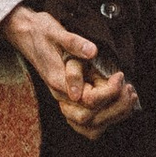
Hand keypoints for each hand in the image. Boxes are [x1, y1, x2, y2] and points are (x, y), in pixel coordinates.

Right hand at [4, 4, 139, 134]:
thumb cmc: (41, 32)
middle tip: (129, 88)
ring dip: (114, 115)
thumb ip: (74, 42)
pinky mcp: (71, 100)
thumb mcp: (56, 31)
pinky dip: (106, 118)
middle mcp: (61, 96)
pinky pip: (88, 123)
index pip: (88, 100)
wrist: (25, 34)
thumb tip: (92, 51)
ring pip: (90, 125)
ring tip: (129, 97)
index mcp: (58, 81)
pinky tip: (120, 104)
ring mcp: (65, 100)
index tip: (120, 75)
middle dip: (115, 107)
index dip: (109, 91)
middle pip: (90, 119)